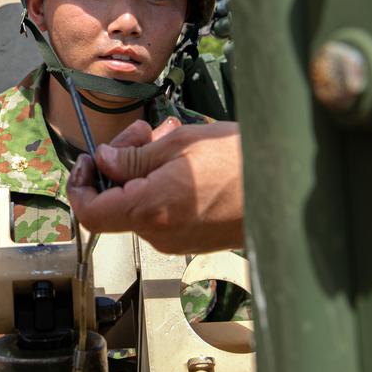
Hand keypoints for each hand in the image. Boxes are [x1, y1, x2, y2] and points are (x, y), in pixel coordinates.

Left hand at [67, 119, 243, 253]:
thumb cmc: (239, 161)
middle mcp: (159, 234)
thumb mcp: (178, 144)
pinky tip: (186, 156)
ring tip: (171, 134)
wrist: (291, 189)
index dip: (80, 185)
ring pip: (141, 201)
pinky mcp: (194, 237)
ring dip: (146, 166)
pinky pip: (163, 209)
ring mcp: (178, 240)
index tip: (86, 160)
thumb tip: (104, 161)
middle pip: (117, 200)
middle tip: (141, 131)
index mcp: (148, 210)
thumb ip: (132, 156)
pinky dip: (163, 181)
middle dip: (121, 161)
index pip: (90, 212)